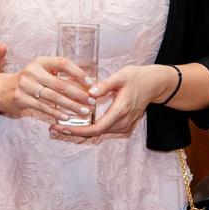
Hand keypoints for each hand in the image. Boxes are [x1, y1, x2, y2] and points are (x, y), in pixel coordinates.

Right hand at [0, 56, 93, 123]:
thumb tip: (85, 83)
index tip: (91, 82)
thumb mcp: (41, 72)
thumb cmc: (29, 81)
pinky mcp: (21, 98)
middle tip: (92, 101)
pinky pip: (43, 107)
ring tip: (84, 111)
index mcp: (40, 61)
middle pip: (60, 83)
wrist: (2, 90)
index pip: (63, 63)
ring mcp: (26, 85)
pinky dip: (56, 113)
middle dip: (79, 94)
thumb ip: (58, 75)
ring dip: (71, 105)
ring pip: (53, 97)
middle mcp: (32, 71)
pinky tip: (67, 117)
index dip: (78, 72)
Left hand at [55, 64, 174, 138]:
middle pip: (95, 133)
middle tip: (54, 127)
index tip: (62, 127)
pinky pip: (104, 130)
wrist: (154, 84)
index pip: (97, 127)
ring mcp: (124, 126)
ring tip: (61, 124)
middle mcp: (122, 122)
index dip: (78, 130)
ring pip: (99, 133)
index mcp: (121, 110)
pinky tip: (77, 122)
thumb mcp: (121, 76)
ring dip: (80, 130)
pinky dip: (89, 128)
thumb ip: (105, 85)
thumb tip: (89, 92)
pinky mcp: (123, 126)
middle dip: (74, 131)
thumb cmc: (137, 77)